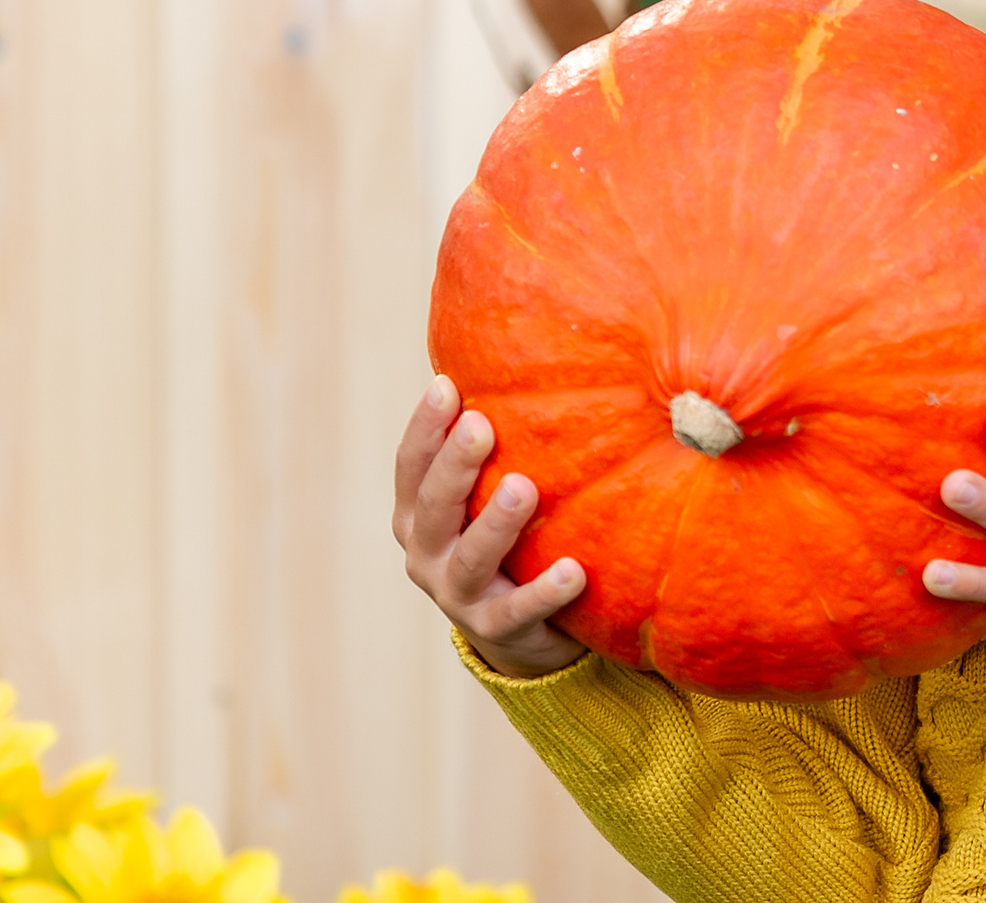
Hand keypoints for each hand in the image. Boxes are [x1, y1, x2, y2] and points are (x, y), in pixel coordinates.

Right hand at [394, 375, 588, 678]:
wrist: (522, 633)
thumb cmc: (509, 538)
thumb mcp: (488, 492)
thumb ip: (503, 441)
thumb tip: (536, 352)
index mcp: (418, 513)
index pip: (411, 465)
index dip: (424, 427)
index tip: (446, 385)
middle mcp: (427, 553)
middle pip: (432, 508)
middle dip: (454, 465)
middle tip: (482, 425)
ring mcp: (458, 597)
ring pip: (472, 560)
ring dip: (496, 523)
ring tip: (526, 487)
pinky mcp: (497, 631)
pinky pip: (520, 611)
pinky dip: (545, 592)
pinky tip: (574, 571)